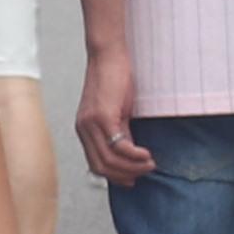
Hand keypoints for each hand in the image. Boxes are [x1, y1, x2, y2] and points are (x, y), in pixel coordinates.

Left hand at [74, 41, 155, 186]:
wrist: (107, 54)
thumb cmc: (113, 79)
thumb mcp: (116, 111)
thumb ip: (119, 131)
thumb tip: (129, 153)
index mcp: (84, 130)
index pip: (95, 164)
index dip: (114, 176)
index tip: (132, 179)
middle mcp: (84, 130)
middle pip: (101, 167)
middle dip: (125, 176)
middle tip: (145, 172)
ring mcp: (91, 124)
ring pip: (110, 161)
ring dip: (133, 167)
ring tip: (150, 164)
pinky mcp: (103, 117)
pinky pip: (119, 147)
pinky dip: (134, 156)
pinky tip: (146, 154)